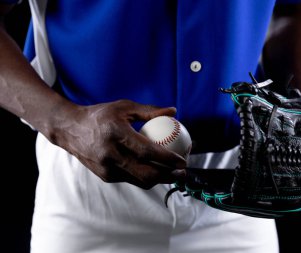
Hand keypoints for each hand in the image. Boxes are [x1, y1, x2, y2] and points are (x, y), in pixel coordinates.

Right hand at [49, 99, 186, 188]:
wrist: (70, 130)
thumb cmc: (101, 115)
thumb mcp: (124, 107)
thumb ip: (150, 111)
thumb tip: (174, 111)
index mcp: (116, 134)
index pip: (147, 151)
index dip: (167, 158)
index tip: (182, 160)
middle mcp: (110, 154)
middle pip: (146, 173)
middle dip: (168, 176)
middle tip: (182, 172)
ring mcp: (106, 168)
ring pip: (139, 181)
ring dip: (159, 180)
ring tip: (173, 174)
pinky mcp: (104, 176)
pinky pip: (130, 179)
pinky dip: (145, 178)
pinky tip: (155, 172)